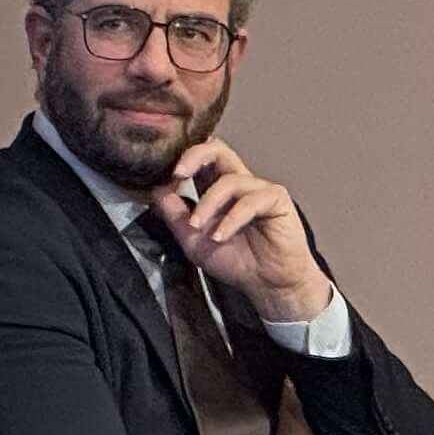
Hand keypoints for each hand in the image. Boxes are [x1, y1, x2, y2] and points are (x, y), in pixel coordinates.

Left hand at [152, 139, 331, 323]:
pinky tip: (220, 236)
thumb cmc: (237, 262)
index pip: (202, 160)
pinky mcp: (276, 199)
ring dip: (208, 204)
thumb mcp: (193, 241)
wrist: (267, 284)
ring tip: (197, 227)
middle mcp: (240, 183)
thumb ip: (175, 216)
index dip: (182, 162)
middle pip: (218, 150)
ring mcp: (259, 189)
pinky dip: (231, 219)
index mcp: (219, 189)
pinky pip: (250, 201)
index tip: (166, 178)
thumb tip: (157, 191)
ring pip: (229, 181)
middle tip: (178, 174)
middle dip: (194, 157)